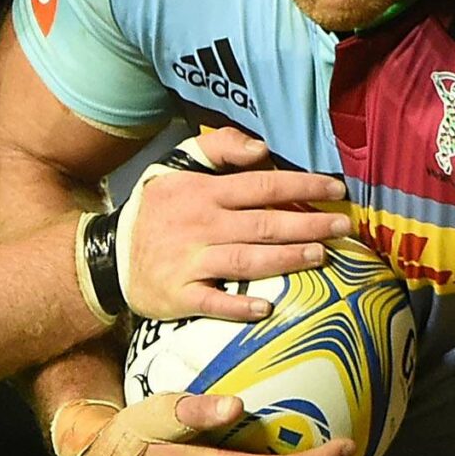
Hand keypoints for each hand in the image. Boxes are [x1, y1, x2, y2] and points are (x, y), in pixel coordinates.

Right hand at [119, 128, 353, 322]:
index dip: (301, 186)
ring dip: (285, 259)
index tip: (336, 189)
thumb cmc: (158, 209)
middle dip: (307, 224)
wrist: (111, 256)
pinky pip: (212, 301)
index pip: (261, 186)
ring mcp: (189, 262)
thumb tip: (261, 149)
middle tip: (343, 226)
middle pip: (262, 224)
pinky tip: (265, 307)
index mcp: (204, 192)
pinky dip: (237, 305)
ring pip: (245, 260)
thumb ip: (219, 148)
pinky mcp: (180, 295)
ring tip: (320, 257)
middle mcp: (200, 225)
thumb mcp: (178, 166)